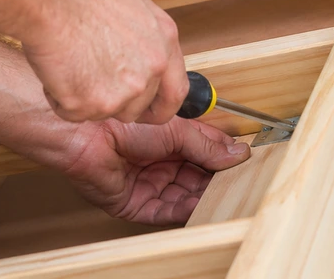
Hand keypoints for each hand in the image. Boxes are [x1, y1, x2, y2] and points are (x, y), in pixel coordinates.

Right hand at [24, 0, 188, 124]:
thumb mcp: (133, 3)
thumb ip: (146, 36)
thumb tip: (144, 50)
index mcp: (164, 43)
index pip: (176, 92)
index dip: (161, 106)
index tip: (149, 111)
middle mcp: (149, 71)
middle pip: (136, 108)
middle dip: (114, 100)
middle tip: (91, 78)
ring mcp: (122, 91)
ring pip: (104, 112)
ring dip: (87, 98)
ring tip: (70, 63)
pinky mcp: (89, 104)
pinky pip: (73, 112)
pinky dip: (60, 98)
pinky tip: (56, 68)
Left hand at [58, 117, 250, 224]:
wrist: (87, 134)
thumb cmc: (121, 121)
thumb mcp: (175, 129)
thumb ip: (206, 144)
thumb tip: (236, 154)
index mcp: (169, 140)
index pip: (204, 153)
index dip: (223, 158)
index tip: (245, 163)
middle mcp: (160, 163)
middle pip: (197, 178)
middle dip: (216, 181)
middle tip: (239, 183)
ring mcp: (148, 184)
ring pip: (184, 197)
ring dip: (203, 197)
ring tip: (223, 195)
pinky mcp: (135, 205)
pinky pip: (164, 212)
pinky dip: (183, 210)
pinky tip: (198, 205)